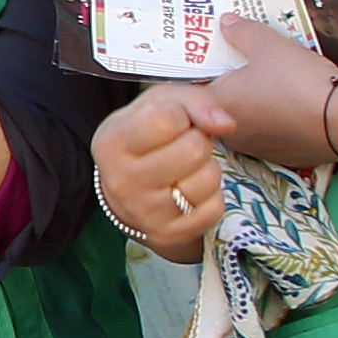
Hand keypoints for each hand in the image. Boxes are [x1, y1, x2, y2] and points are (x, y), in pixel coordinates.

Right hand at [95, 83, 231, 262]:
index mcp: (111, 144)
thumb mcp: (164, 104)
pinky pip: (214, 208)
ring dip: (207, 169)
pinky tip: (190, 192)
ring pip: (208, 180)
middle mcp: (120, 183)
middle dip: (198, 142)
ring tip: (187, 170)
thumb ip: (197, 102)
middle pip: (193, 150)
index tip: (170, 125)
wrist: (131, 188)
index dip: (180, 116)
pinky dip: (212, 197)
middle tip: (183, 147)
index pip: (166, 120)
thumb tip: (227, 124)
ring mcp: (142, 214)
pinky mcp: (166, 235)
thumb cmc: (150, 137)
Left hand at [194, 15, 337, 165]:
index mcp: (217, 104)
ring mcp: (254, 148)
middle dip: (230, 86)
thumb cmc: (297, 80)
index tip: (214, 57)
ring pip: (245, 121)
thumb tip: (225, 22)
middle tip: (246, 66)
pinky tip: (292, 104)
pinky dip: (275, 120)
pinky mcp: (279, 157)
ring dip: (253, 105)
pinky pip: (269, 135)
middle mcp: (228, 132)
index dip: (202, 71)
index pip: (192, 89)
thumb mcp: (269, 44)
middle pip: (219, 105)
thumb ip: (242, 32)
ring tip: (273, 83)